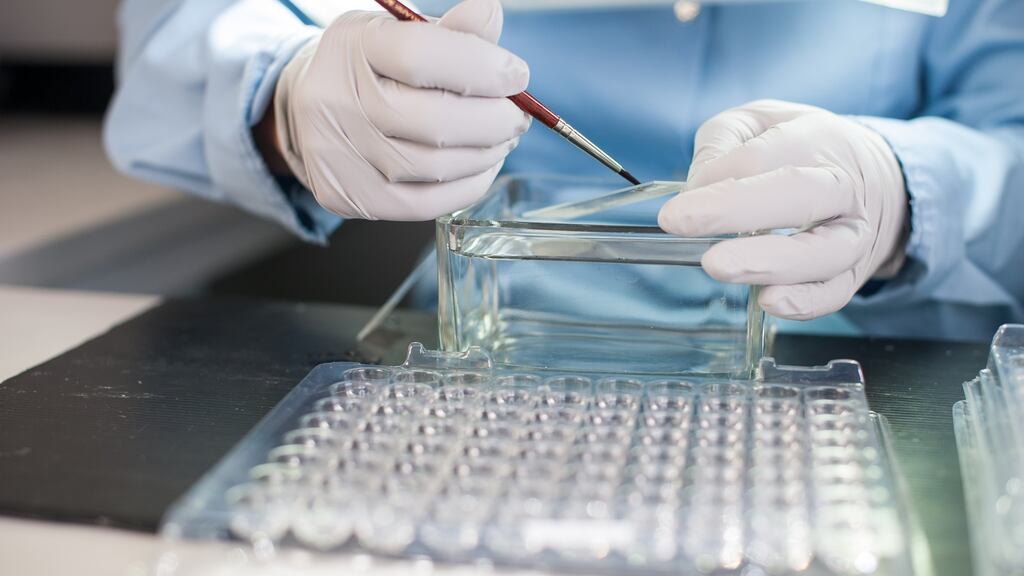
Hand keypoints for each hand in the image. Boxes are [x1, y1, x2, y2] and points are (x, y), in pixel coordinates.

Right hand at [272, 0, 529, 219]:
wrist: (306, 107)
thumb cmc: (370, 67)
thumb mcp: (401, 32)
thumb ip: (451, 30)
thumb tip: (489, 17)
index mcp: (353, 47)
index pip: (421, 56)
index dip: (481, 68)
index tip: (517, 76)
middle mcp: (335, 101)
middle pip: (433, 122)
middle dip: (494, 122)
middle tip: (517, 117)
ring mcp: (336, 155)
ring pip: (434, 167)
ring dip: (485, 154)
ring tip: (501, 139)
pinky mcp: (347, 196)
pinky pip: (424, 203)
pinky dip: (467, 186)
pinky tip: (481, 166)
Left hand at [658, 100, 907, 319]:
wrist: (875, 179)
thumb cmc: (803, 148)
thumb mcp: (760, 121)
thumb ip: (724, 141)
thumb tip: (698, 186)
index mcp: (819, 140)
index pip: (764, 156)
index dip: (717, 180)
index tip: (675, 209)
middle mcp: (844, 188)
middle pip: (800, 194)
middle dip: (737, 209)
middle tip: (682, 223)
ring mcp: (853, 235)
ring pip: (822, 251)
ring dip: (768, 263)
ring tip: (717, 266)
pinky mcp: (852, 276)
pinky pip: (834, 293)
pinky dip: (805, 302)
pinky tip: (769, 302)